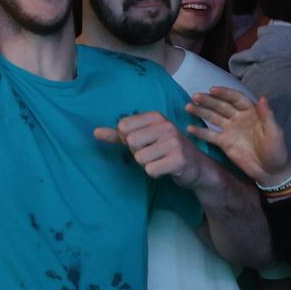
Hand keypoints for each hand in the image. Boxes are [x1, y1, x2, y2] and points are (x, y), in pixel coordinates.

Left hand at [92, 111, 210, 187]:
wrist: (196, 166)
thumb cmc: (164, 149)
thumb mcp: (143, 137)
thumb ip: (118, 134)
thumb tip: (95, 132)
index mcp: (155, 116)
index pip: (123, 127)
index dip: (127, 140)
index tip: (143, 142)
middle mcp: (165, 126)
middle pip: (130, 143)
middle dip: (137, 153)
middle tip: (153, 153)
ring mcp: (173, 142)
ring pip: (139, 158)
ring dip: (147, 164)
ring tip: (160, 160)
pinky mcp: (178, 159)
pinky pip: (150, 170)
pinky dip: (155, 173)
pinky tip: (166, 168)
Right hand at [185, 88, 290, 187]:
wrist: (270, 171)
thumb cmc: (276, 150)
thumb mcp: (274, 132)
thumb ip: (267, 116)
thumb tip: (262, 97)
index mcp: (251, 112)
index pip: (236, 99)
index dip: (224, 93)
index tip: (212, 89)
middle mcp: (238, 118)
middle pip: (221, 106)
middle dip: (208, 100)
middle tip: (194, 97)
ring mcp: (230, 130)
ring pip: (213, 117)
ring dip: (201, 112)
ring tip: (188, 107)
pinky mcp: (224, 143)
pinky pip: (210, 135)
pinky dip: (200, 131)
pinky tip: (189, 128)